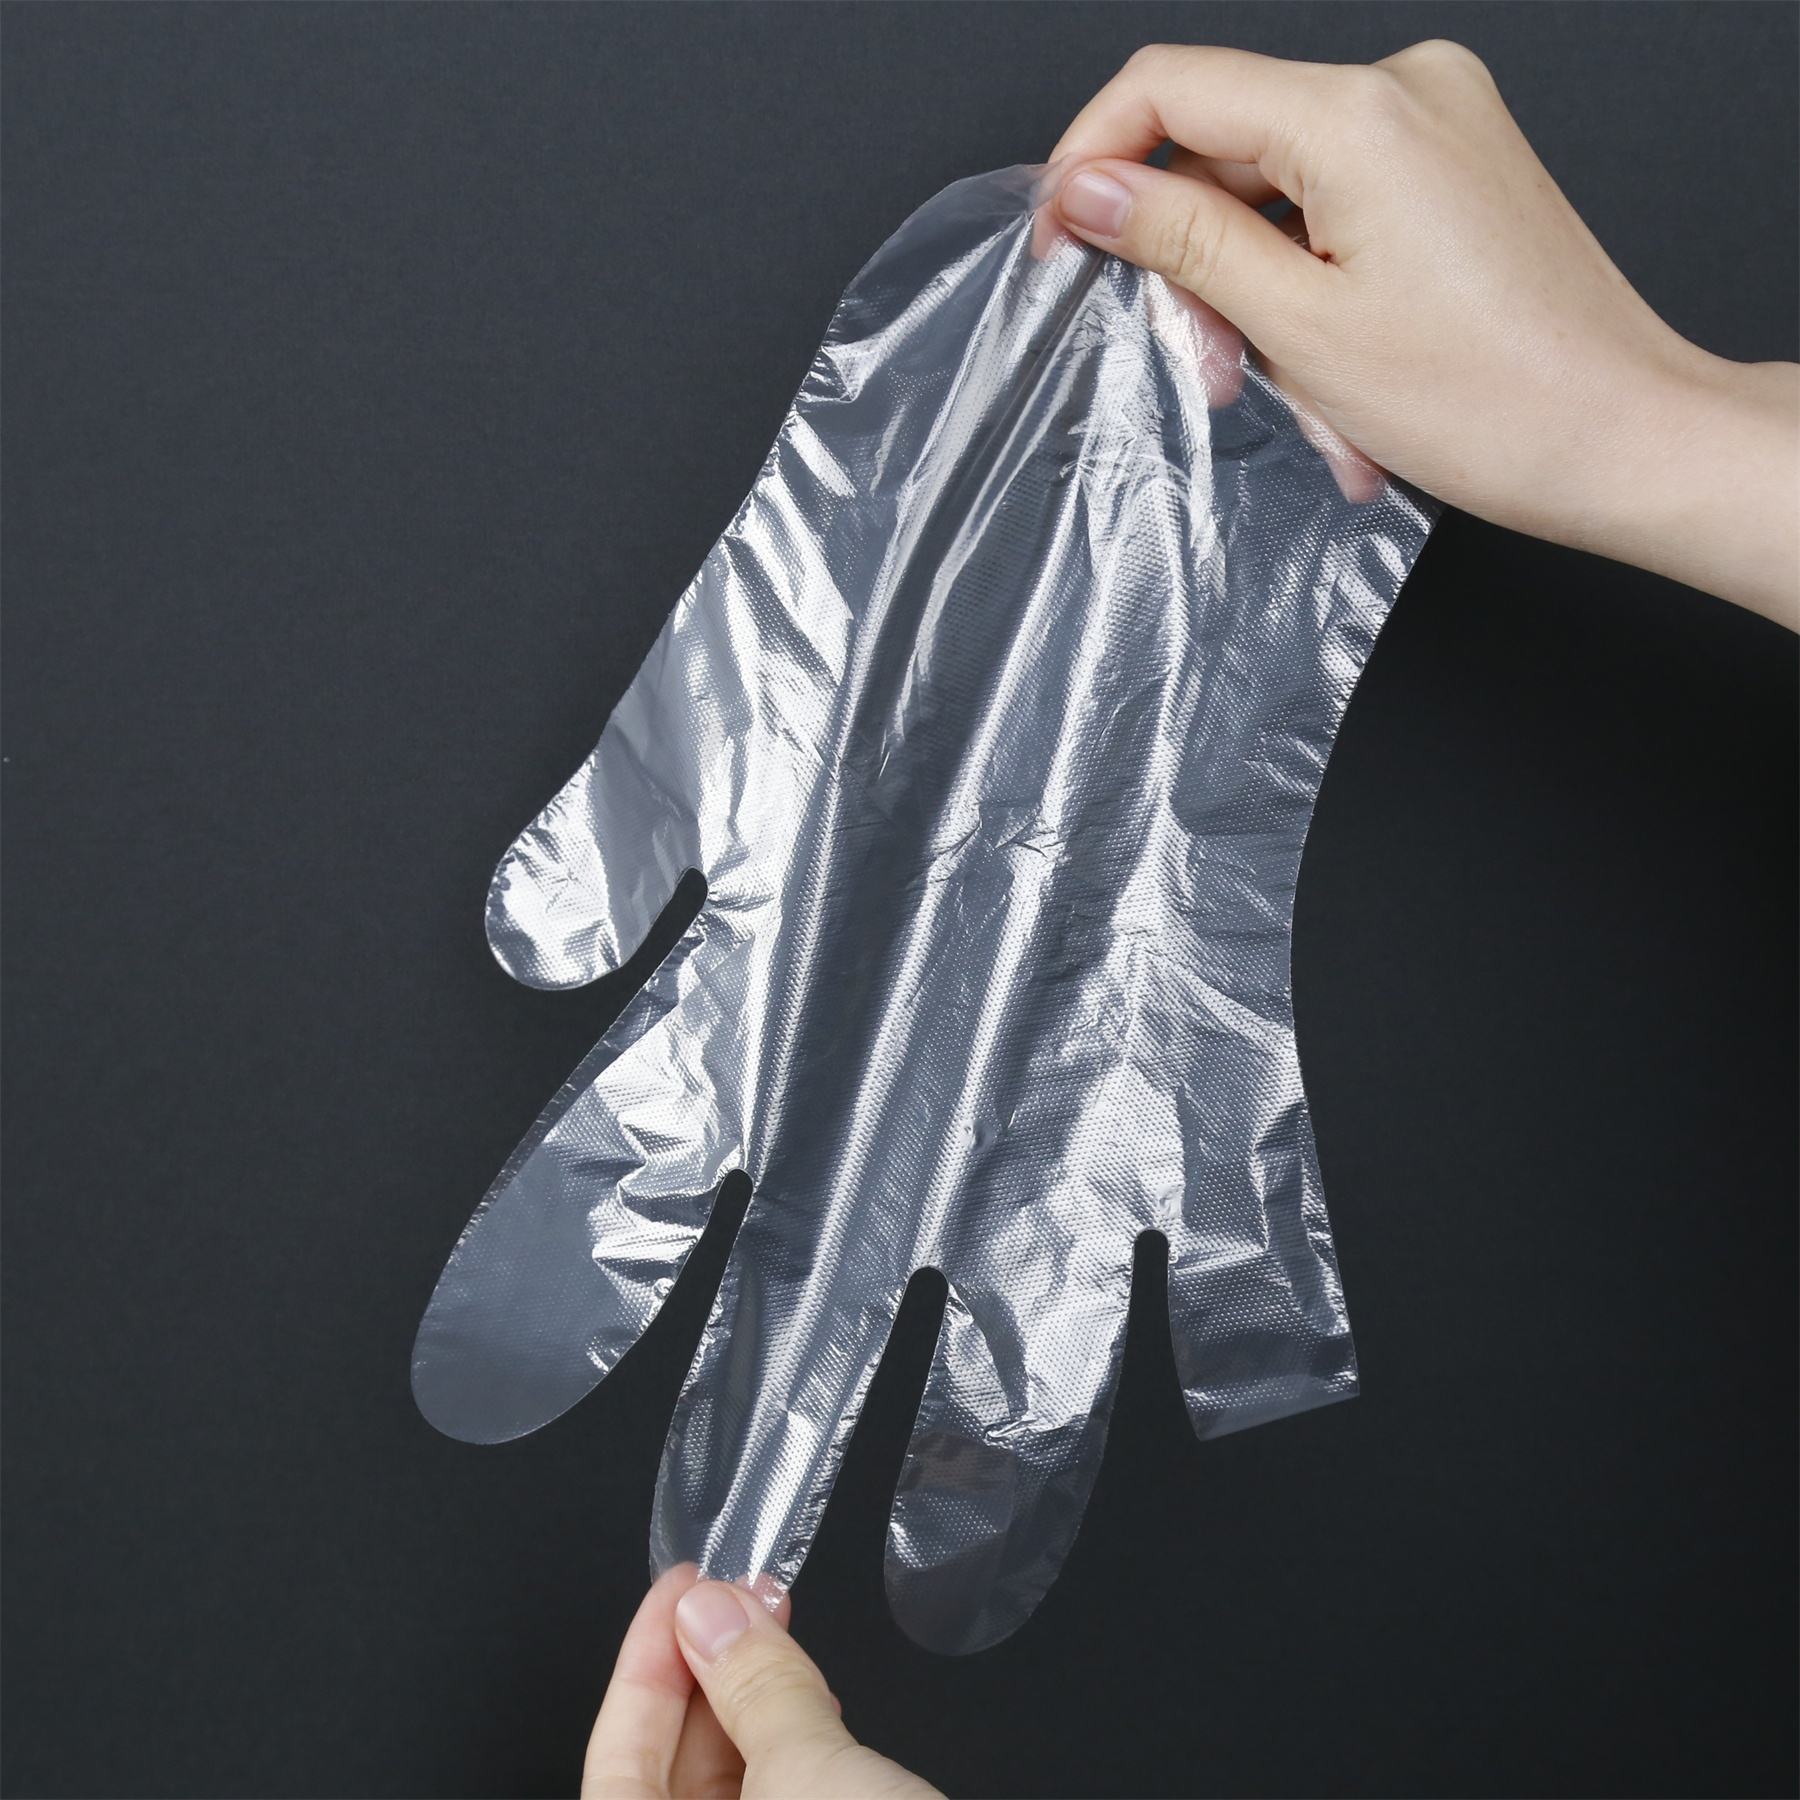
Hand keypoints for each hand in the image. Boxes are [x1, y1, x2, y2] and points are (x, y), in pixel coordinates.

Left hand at [581, 1566, 939, 1798]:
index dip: (643, 1664)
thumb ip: (753, 1682)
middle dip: (703, 1674)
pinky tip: (809, 1697)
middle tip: (736, 1595)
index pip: (615, 1764)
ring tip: (776, 1625)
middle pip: (665, 1779)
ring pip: (724, 1797)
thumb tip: (713, 1610)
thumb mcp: (810, 1773)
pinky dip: (787, 1750)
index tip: (681, 1589)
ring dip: (749, 1703)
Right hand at [1048, 43, 1798, 626]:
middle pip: (1228, 148)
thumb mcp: (1299, 328)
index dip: (1093, 158)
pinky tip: (1327, 374)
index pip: (1173, 87)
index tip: (1059, 236)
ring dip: (1254, 296)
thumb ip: (1183, 242)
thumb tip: (1091, 189)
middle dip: (1193, 263)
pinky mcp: (1456, 166)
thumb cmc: (1490, 400)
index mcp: (1360, 113)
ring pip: (1279, 190)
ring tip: (1281, 392)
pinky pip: (1337, 207)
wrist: (1621, 436)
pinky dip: (1309, 287)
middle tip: (1199, 366)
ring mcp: (1439, 123)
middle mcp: (1406, 89)